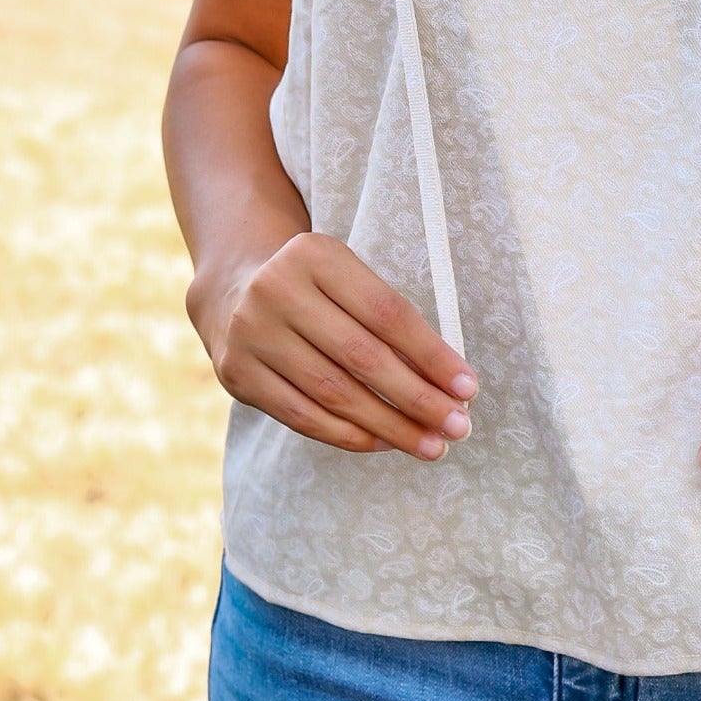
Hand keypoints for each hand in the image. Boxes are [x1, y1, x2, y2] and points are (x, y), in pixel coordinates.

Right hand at [191, 234, 476, 459]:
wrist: (233, 289)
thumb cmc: (317, 289)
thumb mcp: (348, 279)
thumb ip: (391, 321)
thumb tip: (448, 384)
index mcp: (316, 255)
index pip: (387, 313)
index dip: (431, 354)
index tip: (468, 388)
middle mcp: (277, 290)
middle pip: (362, 357)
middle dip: (417, 398)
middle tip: (459, 427)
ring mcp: (251, 334)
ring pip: (334, 394)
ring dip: (390, 426)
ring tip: (431, 445)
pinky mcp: (238, 375)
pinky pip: (303, 416)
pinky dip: (349, 435)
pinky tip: (384, 443)